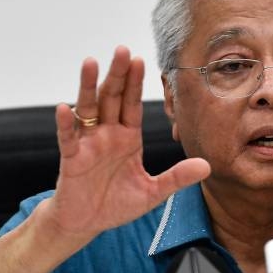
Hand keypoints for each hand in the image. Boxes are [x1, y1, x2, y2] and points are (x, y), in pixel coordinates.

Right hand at [41, 46, 209, 244]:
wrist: (87, 223)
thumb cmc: (116, 204)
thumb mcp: (153, 192)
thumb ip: (177, 178)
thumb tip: (207, 166)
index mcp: (127, 138)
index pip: (132, 104)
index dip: (136, 83)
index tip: (141, 59)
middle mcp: (107, 135)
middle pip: (112, 98)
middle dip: (117, 74)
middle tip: (123, 49)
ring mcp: (87, 144)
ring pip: (88, 110)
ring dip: (88, 87)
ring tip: (91, 63)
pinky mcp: (72, 160)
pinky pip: (68, 139)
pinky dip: (66, 124)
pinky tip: (65, 108)